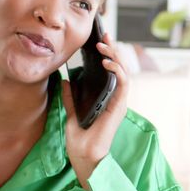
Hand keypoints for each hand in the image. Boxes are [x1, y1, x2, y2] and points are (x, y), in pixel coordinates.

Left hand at [59, 31, 129, 189]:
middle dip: (113, 49)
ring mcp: (119, 102)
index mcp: (106, 98)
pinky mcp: (119, 106)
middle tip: (104, 35)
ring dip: (115, 56)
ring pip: (124, 72)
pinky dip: (117, 70)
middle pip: (119, 67)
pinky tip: (107, 62)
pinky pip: (123, 83)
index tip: (100, 39)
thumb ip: (70, 97)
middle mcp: (116, 98)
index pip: (110, 71)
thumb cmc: (79, 139)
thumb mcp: (72, 112)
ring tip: (103, 46)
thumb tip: (66, 80)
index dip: (107, 53)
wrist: (83, 155)